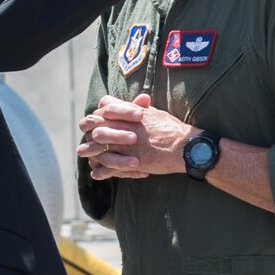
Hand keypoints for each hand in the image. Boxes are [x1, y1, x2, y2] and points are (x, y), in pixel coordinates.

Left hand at [77, 93, 194, 179]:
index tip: (100, 121)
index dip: (99, 114)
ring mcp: (124, 145)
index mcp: (128, 112)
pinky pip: (106, 168)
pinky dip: (100, 171)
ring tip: (91, 157)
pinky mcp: (128, 162)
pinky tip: (97, 173)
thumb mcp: (155, 112)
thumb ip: (140, 107)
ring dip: (90, 152)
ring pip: (95, 148)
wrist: (184, 147)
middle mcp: (122, 126)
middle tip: (90, 139)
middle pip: (93, 125)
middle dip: (89, 132)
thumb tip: (138, 100)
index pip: (103, 107)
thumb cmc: (172, 129)